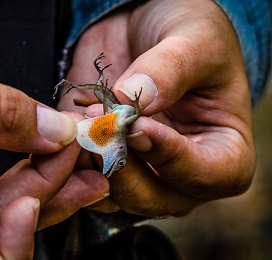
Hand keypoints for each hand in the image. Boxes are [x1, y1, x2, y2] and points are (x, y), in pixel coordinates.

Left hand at [57, 0, 254, 216]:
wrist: (146, 30)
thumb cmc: (188, 38)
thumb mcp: (195, 40)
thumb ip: (171, 69)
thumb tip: (137, 99)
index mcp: (224, 156)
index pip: (204, 176)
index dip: (170, 157)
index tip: (139, 127)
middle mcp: (179, 176)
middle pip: (149, 197)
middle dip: (120, 166)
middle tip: (100, 126)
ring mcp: (137, 174)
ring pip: (108, 195)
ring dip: (88, 162)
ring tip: (82, 122)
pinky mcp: (100, 163)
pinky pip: (79, 179)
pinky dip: (69, 159)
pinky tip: (67, 126)